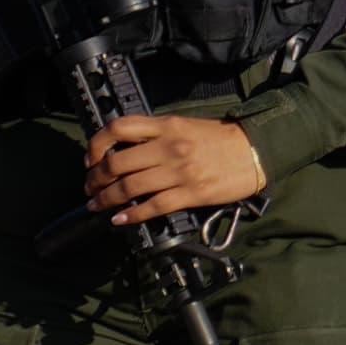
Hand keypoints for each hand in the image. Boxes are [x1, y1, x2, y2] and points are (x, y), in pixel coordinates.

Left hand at [81, 115, 264, 225]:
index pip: (119, 128)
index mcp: (165, 126)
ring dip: (107, 198)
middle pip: (118, 162)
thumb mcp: (184, 125)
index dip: (96, 143)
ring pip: (130, 186)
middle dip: (96, 178)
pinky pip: (154, 206)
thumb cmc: (220, 139)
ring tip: (96, 205)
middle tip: (89, 187)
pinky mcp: (191, 193)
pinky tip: (119, 219)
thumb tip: (125, 149)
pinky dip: (132, 214)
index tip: (90, 158)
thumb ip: (156, 135)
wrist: (256, 150)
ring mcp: (179, 171)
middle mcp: (168, 147)